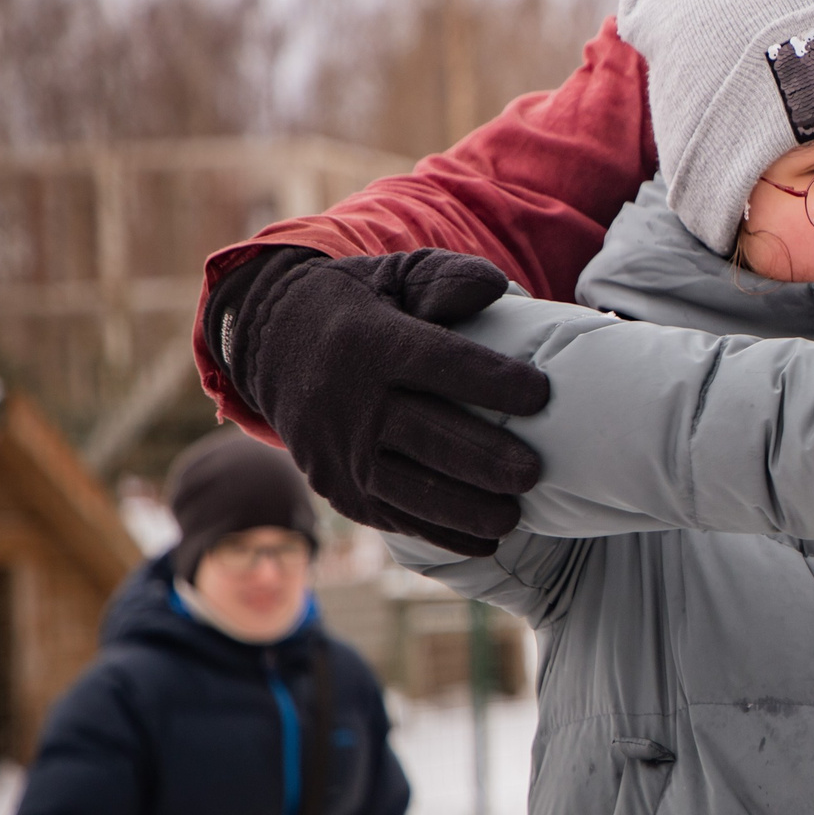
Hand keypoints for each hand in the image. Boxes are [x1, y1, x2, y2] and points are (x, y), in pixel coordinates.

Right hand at [208, 248, 550, 555]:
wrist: (272, 344)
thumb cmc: (359, 306)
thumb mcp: (395, 275)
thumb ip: (446, 279)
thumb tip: (494, 289)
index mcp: (370, 341)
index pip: (439, 363)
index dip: (492, 381)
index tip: (542, 395)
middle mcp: (349, 400)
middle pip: (427, 435)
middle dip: (484, 459)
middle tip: (534, 472)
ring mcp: (338, 451)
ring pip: (408, 489)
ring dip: (465, 508)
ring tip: (514, 514)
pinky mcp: (336, 487)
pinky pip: (392, 517)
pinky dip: (440, 533)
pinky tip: (485, 539)